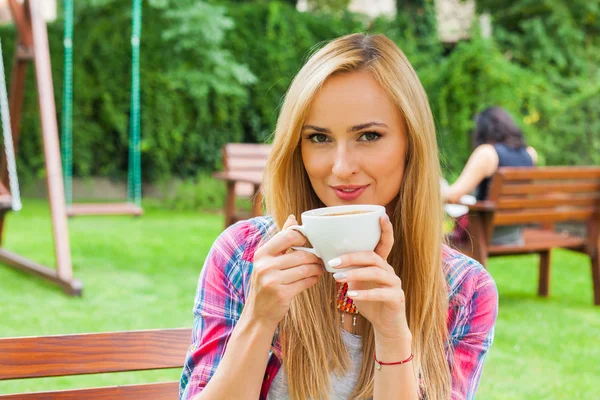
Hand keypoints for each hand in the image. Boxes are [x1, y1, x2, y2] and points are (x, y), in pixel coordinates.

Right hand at [246, 215, 324, 328]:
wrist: (259, 313)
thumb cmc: (267, 282)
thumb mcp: (268, 260)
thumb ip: (281, 239)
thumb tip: (292, 217)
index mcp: (262, 253)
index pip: (287, 236)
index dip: (303, 237)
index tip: (310, 242)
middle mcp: (265, 265)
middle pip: (300, 254)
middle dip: (314, 257)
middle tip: (320, 258)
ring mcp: (272, 280)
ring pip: (305, 268)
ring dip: (317, 268)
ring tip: (319, 268)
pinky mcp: (282, 294)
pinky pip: (306, 282)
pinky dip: (313, 279)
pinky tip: (314, 278)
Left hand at [332, 215, 410, 342]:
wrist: (385, 326)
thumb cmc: (369, 301)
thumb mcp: (356, 283)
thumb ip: (348, 270)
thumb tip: (327, 258)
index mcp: (380, 264)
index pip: (384, 243)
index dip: (385, 229)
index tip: (381, 215)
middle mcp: (389, 270)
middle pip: (372, 256)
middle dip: (351, 257)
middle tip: (332, 262)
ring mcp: (395, 284)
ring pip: (376, 272)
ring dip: (355, 274)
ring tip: (337, 278)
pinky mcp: (396, 298)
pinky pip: (381, 293)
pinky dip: (365, 293)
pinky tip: (351, 295)